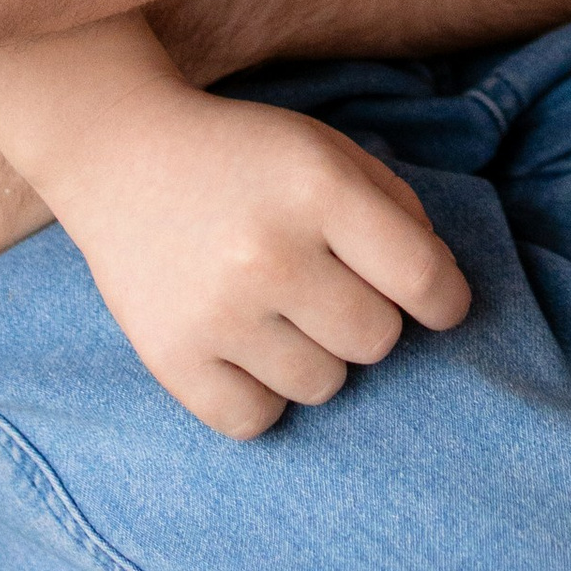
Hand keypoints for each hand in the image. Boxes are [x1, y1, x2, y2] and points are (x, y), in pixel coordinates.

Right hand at [44, 81, 470, 438]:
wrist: (123, 155)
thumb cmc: (245, 157)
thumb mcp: (327, 149)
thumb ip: (396, 208)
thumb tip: (440, 291)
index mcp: (319, 188)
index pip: (422, 277)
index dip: (447, 300)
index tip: (441, 305)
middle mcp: (269, 253)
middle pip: (377, 339)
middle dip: (368, 318)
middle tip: (331, 289)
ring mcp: (217, 312)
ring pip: (324, 385)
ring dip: (317, 356)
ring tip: (281, 311)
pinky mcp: (171, 359)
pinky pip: (258, 421)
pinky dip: (263, 394)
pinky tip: (247, 347)